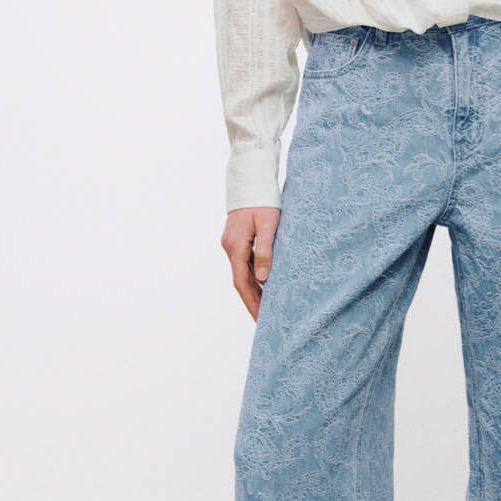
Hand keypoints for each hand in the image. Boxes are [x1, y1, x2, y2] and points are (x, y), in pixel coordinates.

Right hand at [222, 205, 280, 319]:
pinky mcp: (236, 239)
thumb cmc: (263, 199)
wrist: (250, 178)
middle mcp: (230, 246)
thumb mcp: (270, 224)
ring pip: (242, 273)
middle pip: (240, 282)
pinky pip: (244, 263)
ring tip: (267, 308)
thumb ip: (266, 251)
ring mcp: (231, 243)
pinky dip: (253, 277)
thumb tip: (263, 279)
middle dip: (252, 302)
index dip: (252, 303)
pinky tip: (264, 285)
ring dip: (253, 291)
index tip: (261, 320)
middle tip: (264, 322)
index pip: (242, 283)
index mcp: (236, 245)